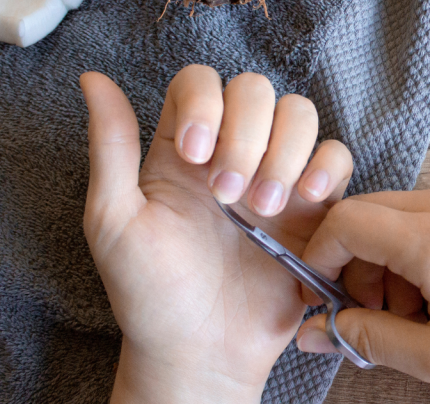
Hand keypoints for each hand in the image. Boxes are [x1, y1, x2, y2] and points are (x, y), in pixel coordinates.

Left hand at [79, 65, 352, 403]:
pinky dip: (327, 166)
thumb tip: (92, 77)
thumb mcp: (114, 220)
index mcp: (183, 148)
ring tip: (265, 209)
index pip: (201, 81)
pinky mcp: (314, 206)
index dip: (206, 102)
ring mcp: (277, 175)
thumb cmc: (150, 293)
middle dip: (247, 135)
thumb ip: (111, 146)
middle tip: (229, 197)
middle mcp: (232, 151)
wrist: (201, 352)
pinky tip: (306, 199)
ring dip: (285, 152)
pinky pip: (337, 157)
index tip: (196, 155)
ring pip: (299, 114)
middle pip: (256, 89)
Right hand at [294, 187, 429, 403]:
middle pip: (367, 212)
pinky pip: (428, 217)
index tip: (321, 293)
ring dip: (383, 260)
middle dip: (353, 262)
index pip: (345, 221)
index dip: (319, 257)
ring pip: (396, 214)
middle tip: (366, 313)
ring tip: (408, 314)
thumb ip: (368, 337)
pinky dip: (413, 252)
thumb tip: (320, 329)